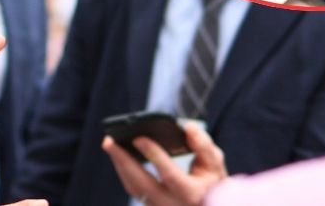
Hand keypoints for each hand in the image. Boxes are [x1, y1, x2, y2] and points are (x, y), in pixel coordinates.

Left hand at [101, 124, 226, 205]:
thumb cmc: (212, 183)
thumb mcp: (215, 164)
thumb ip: (203, 145)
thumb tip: (188, 127)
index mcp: (192, 194)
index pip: (170, 175)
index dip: (155, 156)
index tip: (139, 138)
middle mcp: (172, 205)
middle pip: (142, 184)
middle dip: (124, 161)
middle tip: (109, 140)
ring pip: (133, 188)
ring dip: (120, 165)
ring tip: (110, 143)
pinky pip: (133, 189)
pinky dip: (124, 171)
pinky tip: (118, 154)